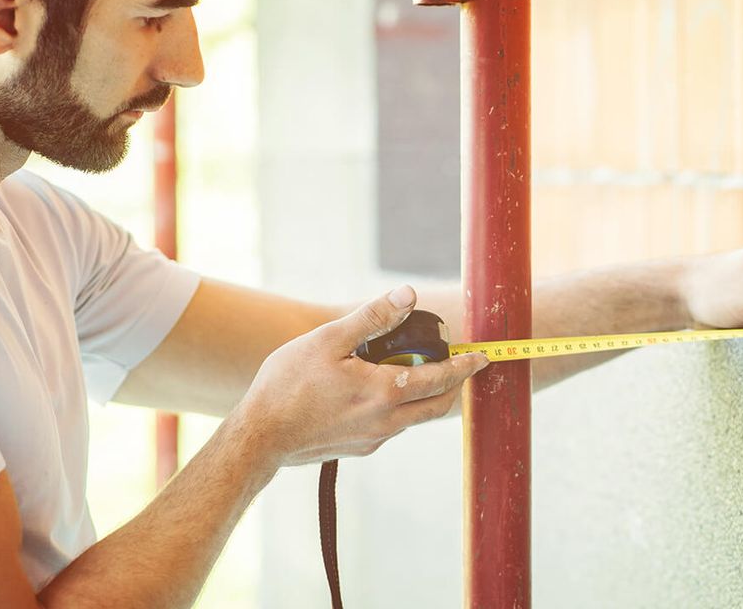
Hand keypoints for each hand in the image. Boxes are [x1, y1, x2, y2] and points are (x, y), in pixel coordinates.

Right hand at [236, 285, 489, 465]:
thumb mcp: (329, 340)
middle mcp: (387, 422)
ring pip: (415, 418)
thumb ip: (372, 317)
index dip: (465, 366)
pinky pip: (392, 427)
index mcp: (385, 392)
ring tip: (415, 372)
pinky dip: (399, 408)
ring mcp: (374, 439)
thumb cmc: (288, 385)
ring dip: (424, 396)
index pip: (441, 379)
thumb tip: (408, 294)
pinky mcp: (359, 448)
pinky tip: (377, 392)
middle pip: (437, 405)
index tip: (482, 357)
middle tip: (458, 365)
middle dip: (454, 385)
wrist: (260, 437)